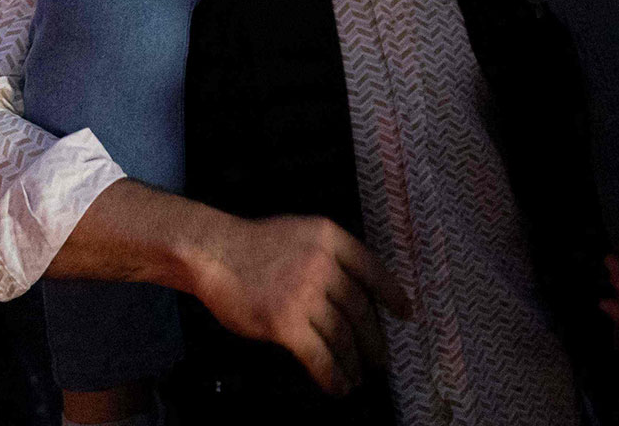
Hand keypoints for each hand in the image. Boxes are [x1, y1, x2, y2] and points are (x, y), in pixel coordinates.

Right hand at [184, 212, 410, 397]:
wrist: (213, 252)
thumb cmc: (252, 245)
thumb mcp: (299, 232)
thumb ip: (328, 255)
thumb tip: (356, 293)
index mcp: (330, 237)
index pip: (372, 268)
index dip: (391, 293)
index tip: (405, 312)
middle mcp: (323, 264)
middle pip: (360, 308)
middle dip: (373, 339)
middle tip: (380, 358)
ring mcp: (305, 294)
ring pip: (342, 336)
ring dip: (354, 362)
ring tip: (358, 377)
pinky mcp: (286, 323)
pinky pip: (319, 356)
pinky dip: (332, 375)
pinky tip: (338, 386)